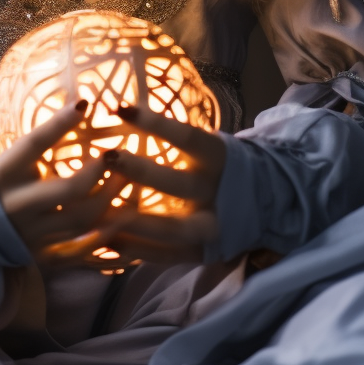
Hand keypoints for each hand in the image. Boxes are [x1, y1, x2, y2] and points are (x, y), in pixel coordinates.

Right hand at [0, 100, 127, 265]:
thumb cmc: (3, 181)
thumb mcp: (14, 158)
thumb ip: (43, 140)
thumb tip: (80, 105)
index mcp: (7, 171)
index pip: (35, 143)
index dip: (59, 123)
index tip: (85, 104)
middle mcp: (19, 203)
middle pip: (66, 190)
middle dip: (97, 172)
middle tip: (117, 154)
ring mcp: (33, 232)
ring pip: (80, 220)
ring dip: (109, 199)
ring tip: (128, 180)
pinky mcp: (42, 254)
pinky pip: (79, 250)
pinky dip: (104, 236)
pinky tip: (123, 219)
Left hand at [95, 104, 225, 264]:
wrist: (265, 202)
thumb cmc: (220, 165)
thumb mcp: (209, 146)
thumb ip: (178, 140)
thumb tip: (125, 115)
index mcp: (218, 157)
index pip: (187, 136)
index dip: (154, 123)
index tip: (120, 109)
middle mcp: (216, 191)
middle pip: (178, 183)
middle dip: (141, 172)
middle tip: (106, 158)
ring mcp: (211, 226)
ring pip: (174, 229)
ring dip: (135, 223)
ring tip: (99, 216)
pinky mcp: (203, 252)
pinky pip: (169, 255)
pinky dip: (138, 250)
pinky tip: (108, 242)